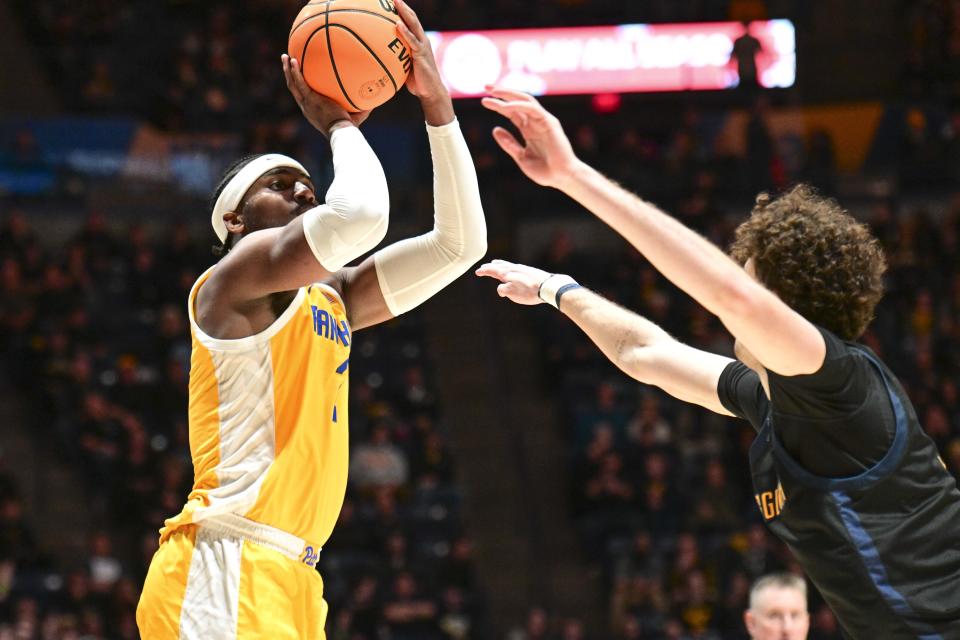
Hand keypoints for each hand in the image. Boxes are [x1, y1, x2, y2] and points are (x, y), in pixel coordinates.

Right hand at [282, 54, 369, 134]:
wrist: (341, 131)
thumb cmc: (349, 128)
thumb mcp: (356, 116)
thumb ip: (363, 106)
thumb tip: (376, 97)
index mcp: (312, 111)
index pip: (304, 96)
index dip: (300, 86)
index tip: (299, 77)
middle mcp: (306, 107)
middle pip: (294, 87)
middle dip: (289, 74)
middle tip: (287, 61)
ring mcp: (306, 103)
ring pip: (292, 83)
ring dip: (287, 69)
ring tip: (285, 56)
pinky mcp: (309, 99)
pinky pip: (299, 82)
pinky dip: (295, 71)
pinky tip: (293, 60)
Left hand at [393, 0, 453, 123]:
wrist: (430, 92)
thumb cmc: (417, 81)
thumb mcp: (405, 66)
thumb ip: (397, 58)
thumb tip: (379, 58)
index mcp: (418, 41)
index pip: (410, 22)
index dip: (402, 11)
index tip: (391, 3)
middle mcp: (422, 40)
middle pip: (412, 18)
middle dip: (402, 6)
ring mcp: (423, 46)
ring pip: (414, 25)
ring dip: (404, 12)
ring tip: (395, 2)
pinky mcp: (422, 54)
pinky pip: (412, 41)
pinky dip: (405, 32)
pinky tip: (397, 24)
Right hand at [475, 259, 551, 305]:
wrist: (548, 286)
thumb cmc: (529, 291)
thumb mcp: (512, 293)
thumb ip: (503, 290)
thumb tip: (501, 288)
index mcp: (507, 274)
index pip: (492, 270)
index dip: (484, 271)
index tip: (477, 272)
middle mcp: (514, 269)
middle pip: (499, 266)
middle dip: (490, 267)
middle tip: (484, 267)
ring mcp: (522, 269)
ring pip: (507, 264)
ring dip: (500, 264)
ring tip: (496, 263)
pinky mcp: (529, 271)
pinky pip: (515, 266)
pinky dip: (509, 266)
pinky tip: (513, 269)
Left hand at [480, 87, 579, 188]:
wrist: (562, 178)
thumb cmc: (545, 171)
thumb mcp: (521, 157)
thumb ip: (509, 143)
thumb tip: (495, 129)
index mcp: (529, 130)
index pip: (512, 112)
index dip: (499, 105)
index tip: (484, 101)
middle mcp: (536, 122)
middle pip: (518, 102)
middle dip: (502, 93)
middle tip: (486, 87)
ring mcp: (543, 121)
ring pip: (525, 100)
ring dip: (508, 94)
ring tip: (492, 92)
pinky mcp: (549, 122)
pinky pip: (532, 109)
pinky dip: (517, 106)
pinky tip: (504, 107)